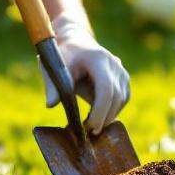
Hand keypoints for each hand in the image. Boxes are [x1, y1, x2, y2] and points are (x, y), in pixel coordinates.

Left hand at [41, 13, 130, 133]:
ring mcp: (121, 70)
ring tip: (91, 125)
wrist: (76, 42)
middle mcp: (114, 63)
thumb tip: (50, 104)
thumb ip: (52, 86)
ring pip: (122, 99)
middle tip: (88, 132)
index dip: (100, 110)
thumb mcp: (53, 69)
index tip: (89, 127)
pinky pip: (123, 98)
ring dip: (109, 115)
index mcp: (97, 59)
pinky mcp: (123, 77)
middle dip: (104, 117)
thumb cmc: (63, 56)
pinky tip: (99, 116)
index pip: (106, 88)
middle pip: (116, 96)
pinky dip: (113, 110)